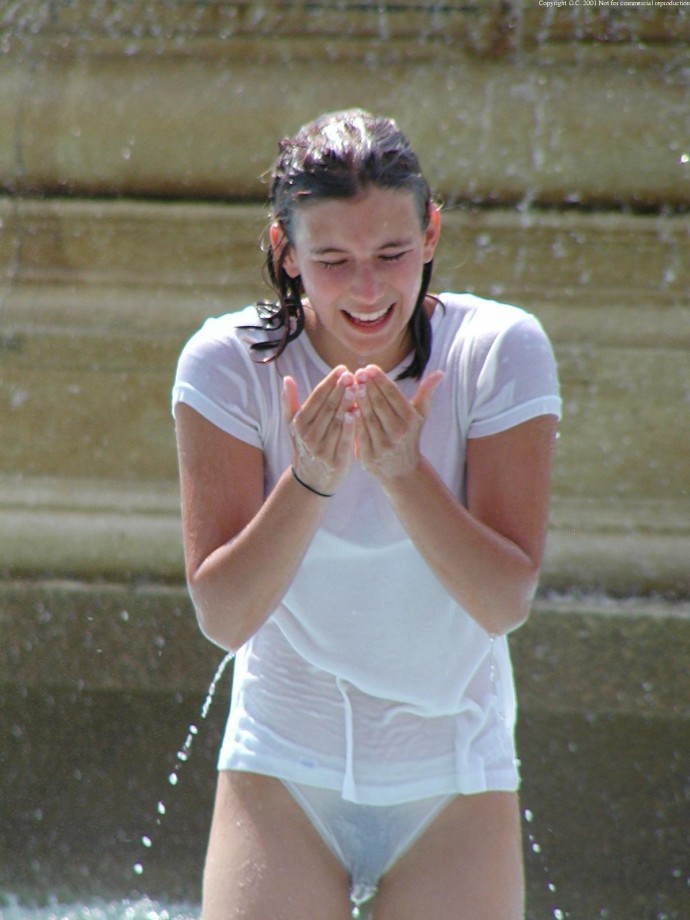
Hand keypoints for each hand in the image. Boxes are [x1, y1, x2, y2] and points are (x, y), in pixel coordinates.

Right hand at [282, 365, 357, 494]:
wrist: (311, 481)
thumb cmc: (305, 446)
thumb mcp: (293, 426)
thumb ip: (290, 402)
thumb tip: (287, 378)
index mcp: (299, 424)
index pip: (316, 398)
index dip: (329, 382)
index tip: (342, 368)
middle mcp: (309, 436)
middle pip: (327, 408)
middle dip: (340, 389)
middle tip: (352, 374)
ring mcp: (322, 449)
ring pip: (337, 422)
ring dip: (347, 403)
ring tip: (358, 387)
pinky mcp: (336, 461)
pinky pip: (345, 440)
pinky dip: (351, 426)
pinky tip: (358, 412)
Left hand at [354, 365, 443, 482]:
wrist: (402, 471)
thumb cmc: (409, 436)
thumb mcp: (420, 415)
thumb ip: (426, 393)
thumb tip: (440, 373)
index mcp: (410, 420)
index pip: (393, 395)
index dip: (380, 380)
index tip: (369, 367)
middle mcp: (398, 432)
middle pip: (379, 404)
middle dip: (367, 386)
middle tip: (357, 372)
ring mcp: (383, 445)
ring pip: (368, 418)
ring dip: (358, 400)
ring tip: (351, 385)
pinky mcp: (369, 456)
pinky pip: (359, 434)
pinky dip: (352, 420)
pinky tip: (346, 407)